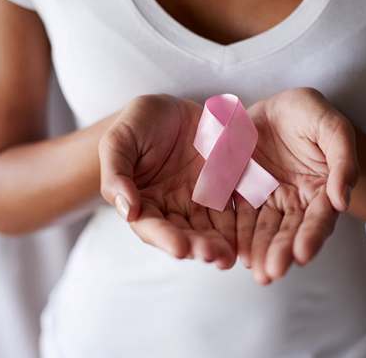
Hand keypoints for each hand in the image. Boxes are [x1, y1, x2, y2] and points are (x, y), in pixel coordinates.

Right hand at [99, 95, 235, 268]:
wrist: (172, 108)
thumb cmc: (139, 123)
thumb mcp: (119, 141)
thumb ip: (116, 175)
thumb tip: (127, 210)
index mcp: (143, 201)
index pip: (151, 226)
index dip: (164, 238)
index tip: (179, 249)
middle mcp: (172, 208)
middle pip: (184, 234)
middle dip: (197, 247)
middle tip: (212, 255)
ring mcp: (200, 201)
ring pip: (210, 228)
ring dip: (220, 244)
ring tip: (229, 256)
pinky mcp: (224, 190)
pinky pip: (234, 208)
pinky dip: (240, 224)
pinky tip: (248, 235)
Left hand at [235, 88, 358, 284]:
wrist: (274, 106)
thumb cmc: (309, 114)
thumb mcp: (332, 127)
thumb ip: (343, 160)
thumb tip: (343, 201)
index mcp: (323, 189)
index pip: (320, 219)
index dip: (312, 237)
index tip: (302, 255)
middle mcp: (297, 201)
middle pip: (290, 232)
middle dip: (281, 253)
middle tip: (271, 273)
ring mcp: (269, 200)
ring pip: (265, 231)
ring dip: (260, 251)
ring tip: (255, 271)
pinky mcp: (244, 194)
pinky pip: (240, 216)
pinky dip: (239, 235)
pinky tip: (235, 251)